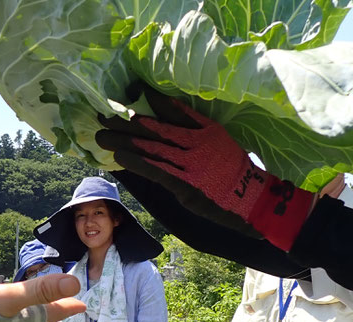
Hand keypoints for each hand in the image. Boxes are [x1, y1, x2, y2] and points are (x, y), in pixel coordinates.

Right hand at [0, 273, 84, 321]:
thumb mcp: (12, 297)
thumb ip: (41, 289)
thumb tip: (75, 282)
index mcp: (28, 321)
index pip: (54, 312)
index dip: (68, 306)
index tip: (83, 305)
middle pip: (41, 318)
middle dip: (54, 310)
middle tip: (65, 305)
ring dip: (33, 313)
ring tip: (39, 307)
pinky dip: (12, 315)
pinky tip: (5, 313)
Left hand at [96, 88, 314, 250]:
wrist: (252, 198)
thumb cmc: (233, 170)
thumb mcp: (218, 139)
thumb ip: (195, 126)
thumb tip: (168, 113)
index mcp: (204, 128)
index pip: (172, 108)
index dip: (149, 100)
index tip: (128, 91)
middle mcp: (196, 141)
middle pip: (154, 126)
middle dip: (125, 120)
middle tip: (102, 113)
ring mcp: (190, 162)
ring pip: (150, 147)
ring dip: (123, 140)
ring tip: (101, 133)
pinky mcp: (185, 183)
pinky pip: (156, 169)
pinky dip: (137, 162)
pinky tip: (119, 156)